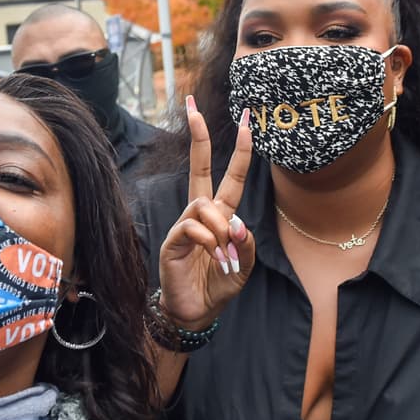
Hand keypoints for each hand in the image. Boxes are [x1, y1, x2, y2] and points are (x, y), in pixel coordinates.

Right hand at [157, 97, 254, 329]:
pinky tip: (214, 257)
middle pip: (199, 168)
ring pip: (203, 203)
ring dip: (220, 227)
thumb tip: (237, 224)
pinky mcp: (172, 241)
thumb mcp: (245, 265)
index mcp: (220, 216)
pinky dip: (208, 240)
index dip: (240, 151)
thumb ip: (247, 243)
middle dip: (198, 136)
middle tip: (192, 106)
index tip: (247, 122)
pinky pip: (192, 227)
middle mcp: (200, 214)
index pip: (230, 176)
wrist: (196, 313)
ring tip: (225, 255)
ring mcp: (184, 226)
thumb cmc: (218, 286)